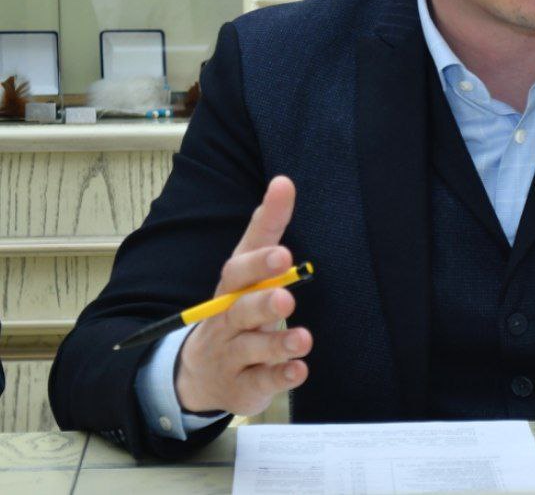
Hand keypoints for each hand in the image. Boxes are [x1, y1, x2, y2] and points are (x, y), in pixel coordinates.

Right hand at [175, 175, 312, 415]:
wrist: (199, 372)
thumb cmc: (235, 308)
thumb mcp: (248, 269)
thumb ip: (267, 227)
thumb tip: (284, 181)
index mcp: (231, 288)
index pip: (239, 270)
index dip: (258, 262)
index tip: (282, 255)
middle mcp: (226, 320)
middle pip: (240, 310)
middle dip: (262, 304)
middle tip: (285, 299)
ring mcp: (232, 355)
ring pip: (252, 349)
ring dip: (277, 344)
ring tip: (302, 339)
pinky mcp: (243, 386)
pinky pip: (261, 383)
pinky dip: (280, 377)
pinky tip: (298, 371)